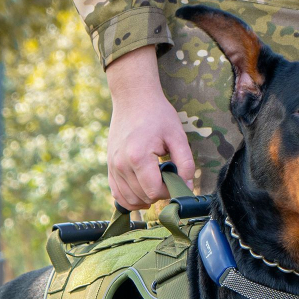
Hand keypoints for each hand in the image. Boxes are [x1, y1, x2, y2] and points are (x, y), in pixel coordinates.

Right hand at [106, 46, 194, 209]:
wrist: (133, 98)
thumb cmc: (157, 115)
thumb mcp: (178, 136)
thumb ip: (186, 164)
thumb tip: (188, 188)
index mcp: (138, 157)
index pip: (154, 192)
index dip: (169, 191)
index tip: (175, 179)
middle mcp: (121, 164)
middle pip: (143, 197)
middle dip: (159, 193)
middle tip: (167, 177)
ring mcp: (113, 167)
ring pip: (130, 200)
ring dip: (146, 198)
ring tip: (156, 183)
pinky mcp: (109, 167)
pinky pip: (118, 195)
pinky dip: (131, 199)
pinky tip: (143, 193)